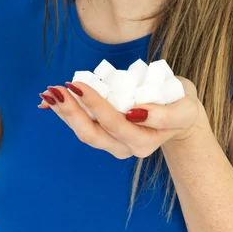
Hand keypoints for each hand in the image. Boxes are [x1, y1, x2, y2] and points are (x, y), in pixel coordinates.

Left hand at [38, 76, 205, 158]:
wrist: (179, 114)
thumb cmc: (181, 105)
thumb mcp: (184, 108)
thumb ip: (166, 114)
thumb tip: (136, 112)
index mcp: (143, 142)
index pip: (114, 123)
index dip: (94, 104)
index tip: (79, 84)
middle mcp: (125, 147)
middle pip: (92, 133)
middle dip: (71, 110)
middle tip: (57, 88)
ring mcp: (112, 143)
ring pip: (83, 132)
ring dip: (64, 112)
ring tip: (49, 92)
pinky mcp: (104, 135)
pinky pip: (81, 126)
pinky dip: (64, 113)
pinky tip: (48, 101)